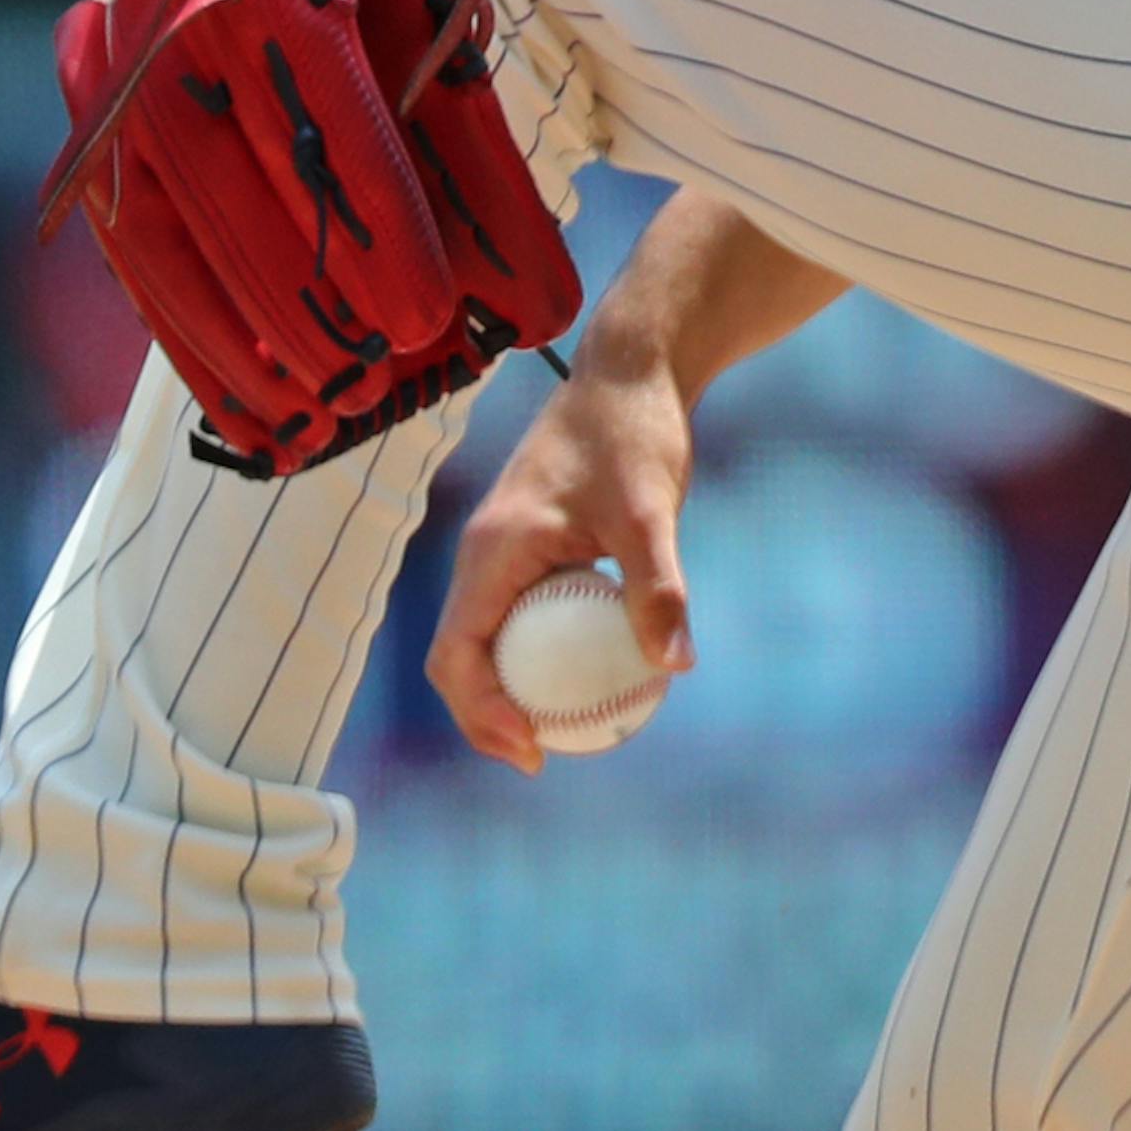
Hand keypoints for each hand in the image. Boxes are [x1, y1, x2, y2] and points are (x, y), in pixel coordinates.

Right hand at [425, 338, 696, 775]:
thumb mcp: (649, 511)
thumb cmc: (633, 432)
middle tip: (544, 760)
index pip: (456, 654)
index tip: (532, 751)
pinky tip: (597, 676)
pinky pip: (523, 616)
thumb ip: (657, 586)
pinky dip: (544, 654)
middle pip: (462, 657)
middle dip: (489, 717)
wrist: (630, 371)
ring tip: (566, 733)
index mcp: (491, 550)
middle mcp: (485, 554)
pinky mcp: (533, 545)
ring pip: (489, 638)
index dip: (480, 714)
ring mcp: (505, 550)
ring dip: (513, 690)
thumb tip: (674, 665)